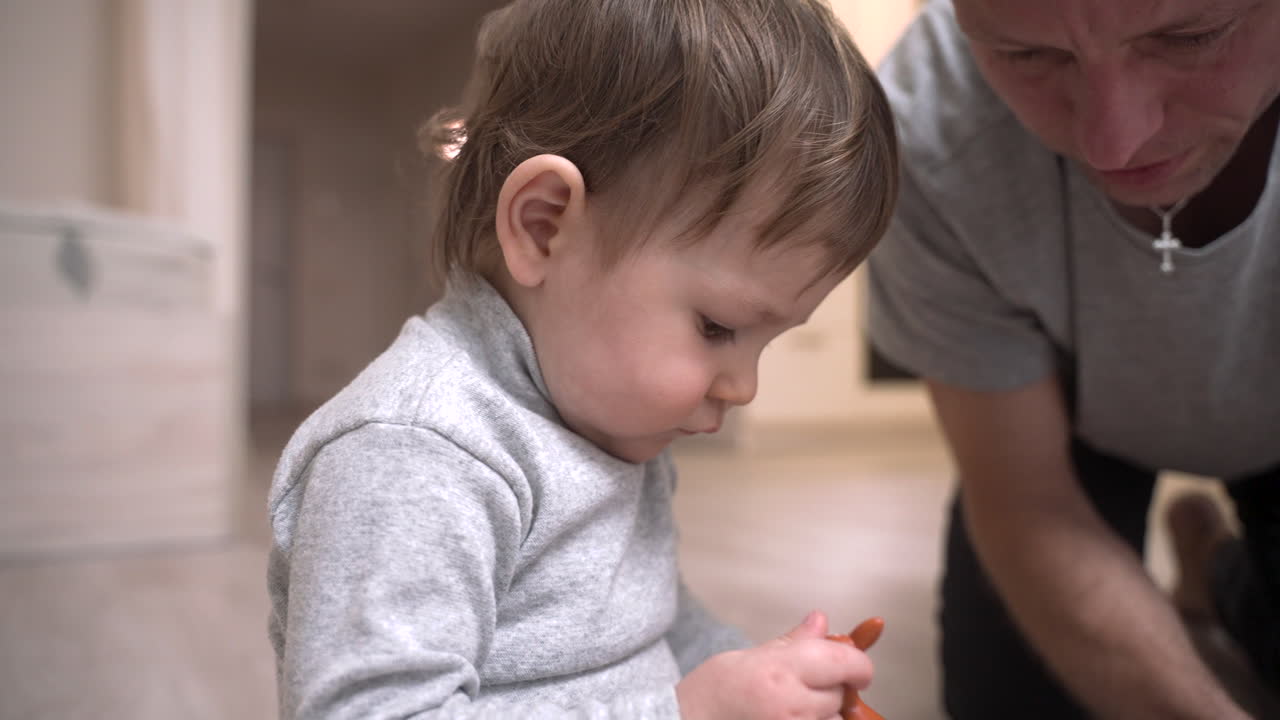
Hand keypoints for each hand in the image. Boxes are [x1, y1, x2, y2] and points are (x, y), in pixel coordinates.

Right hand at [676, 611, 872, 719]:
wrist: (688, 719)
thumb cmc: (715, 690)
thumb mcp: (752, 655)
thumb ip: (794, 642)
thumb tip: (821, 622)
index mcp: (781, 670)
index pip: (844, 663)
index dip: (859, 664)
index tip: (859, 668)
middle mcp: (791, 704)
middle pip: (839, 694)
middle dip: (831, 687)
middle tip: (805, 684)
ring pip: (833, 719)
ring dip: (823, 712)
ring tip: (792, 705)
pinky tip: (791, 715)